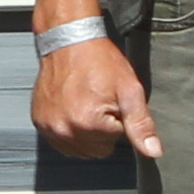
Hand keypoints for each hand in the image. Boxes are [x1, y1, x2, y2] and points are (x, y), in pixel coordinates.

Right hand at [32, 35, 160, 160]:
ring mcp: (49, 127)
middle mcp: (64, 130)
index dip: (119, 119)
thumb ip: (141, 124)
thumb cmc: (99, 61)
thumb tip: (154, 151)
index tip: (112, 100)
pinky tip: (72, 109)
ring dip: (86, 133)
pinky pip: (61, 142)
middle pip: (98, 150)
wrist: (68, 42)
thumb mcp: (129, 90)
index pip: (117, 140)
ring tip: (85, 105)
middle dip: (103, 130)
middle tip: (99, 102)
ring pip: (80, 149)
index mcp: (89, 124)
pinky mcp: (40, 122)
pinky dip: (69, 130)